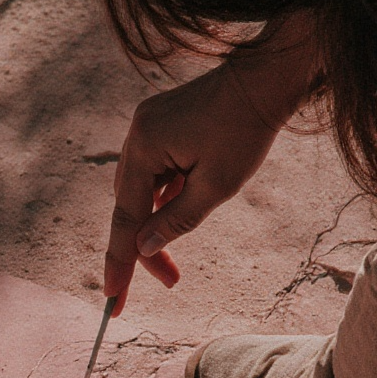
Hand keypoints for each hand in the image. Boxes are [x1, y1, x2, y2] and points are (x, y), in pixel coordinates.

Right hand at [104, 15, 317, 313]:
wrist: (265, 79)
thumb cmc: (246, 130)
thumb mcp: (216, 187)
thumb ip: (176, 221)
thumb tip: (144, 249)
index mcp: (145, 148)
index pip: (126, 218)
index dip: (119, 262)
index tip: (112, 298)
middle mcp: (136, 136)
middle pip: (129, 206)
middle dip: (144, 248)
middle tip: (169, 281)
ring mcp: (145, 128)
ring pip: (138, 190)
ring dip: (152, 224)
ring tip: (174, 260)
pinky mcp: (158, 126)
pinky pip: (151, 172)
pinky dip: (160, 198)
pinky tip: (178, 214)